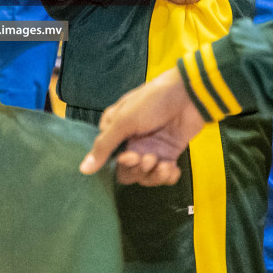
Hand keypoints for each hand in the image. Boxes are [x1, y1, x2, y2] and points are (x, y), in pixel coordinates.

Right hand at [80, 68, 207, 185]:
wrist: (189, 96)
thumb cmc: (152, 103)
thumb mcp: (124, 121)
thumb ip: (104, 146)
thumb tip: (82, 169)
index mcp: (116, 129)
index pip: (108, 157)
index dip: (119, 162)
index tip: (130, 155)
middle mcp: (131, 141)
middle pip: (126, 171)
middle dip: (137, 169)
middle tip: (148, 158)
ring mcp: (150, 148)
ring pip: (145, 176)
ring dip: (153, 175)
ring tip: (163, 164)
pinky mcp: (169, 154)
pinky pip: (163, 175)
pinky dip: (168, 176)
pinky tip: (172, 168)